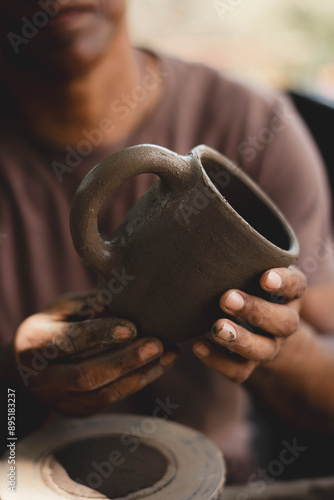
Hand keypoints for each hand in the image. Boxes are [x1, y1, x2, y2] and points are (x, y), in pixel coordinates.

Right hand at [14, 292, 177, 415]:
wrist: (32, 366)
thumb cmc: (54, 325)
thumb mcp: (63, 308)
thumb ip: (88, 306)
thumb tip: (116, 304)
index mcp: (33, 343)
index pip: (68, 341)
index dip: (100, 334)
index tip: (132, 327)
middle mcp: (42, 378)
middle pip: (86, 375)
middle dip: (125, 360)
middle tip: (157, 344)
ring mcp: (60, 401)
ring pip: (103, 394)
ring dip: (140, 374)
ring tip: (169, 353)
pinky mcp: (80, 411)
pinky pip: (112, 400)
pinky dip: (139, 381)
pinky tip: (161, 364)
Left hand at [193, 266, 305, 382]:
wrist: (251, 322)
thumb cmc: (245, 283)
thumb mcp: (250, 269)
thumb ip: (239, 260)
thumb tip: (204, 241)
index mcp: (289, 293)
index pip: (296, 286)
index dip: (283, 283)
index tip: (265, 278)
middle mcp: (284, 321)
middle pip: (283, 323)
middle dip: (256, 311)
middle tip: (227, 299)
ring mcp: (269, 345)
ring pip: (264, 350)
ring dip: (240, 340)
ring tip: (217, 328)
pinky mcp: (249, 364)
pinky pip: (239, 371)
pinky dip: (218, 361)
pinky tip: (198, 345)